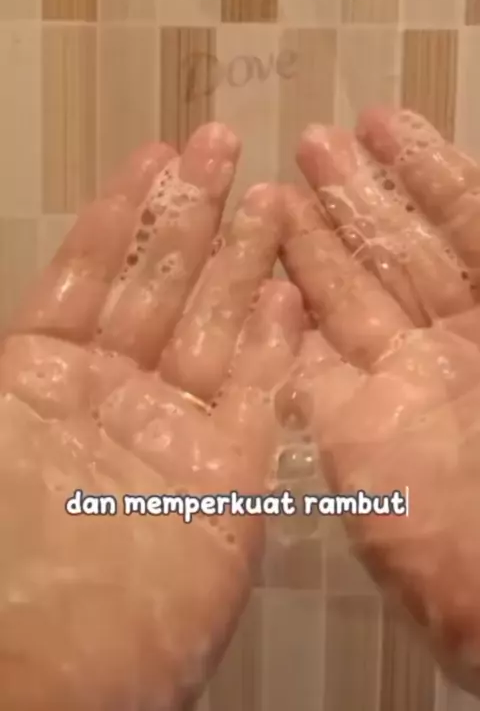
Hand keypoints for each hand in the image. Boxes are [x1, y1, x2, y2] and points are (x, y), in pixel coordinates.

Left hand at [0, 124, 301, 709]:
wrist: (54, 679)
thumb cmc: (2, 550)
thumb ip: (19, 354)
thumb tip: (38, 312)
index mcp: (44, 378)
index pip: (91, 273)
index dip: (122, 212)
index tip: (154, 155)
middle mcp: (113, 394)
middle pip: (159, 287)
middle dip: (188, 214)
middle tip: (222, 143)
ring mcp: (174, 433)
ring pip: (214, 328)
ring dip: (238, 261)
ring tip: (264, 195)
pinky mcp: (229, 481)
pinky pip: (259, 400)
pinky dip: (274, 346)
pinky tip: (284, 289)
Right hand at [281, 108, 479, 696]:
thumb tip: (478, 199)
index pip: (463, 223)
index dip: (424, 170)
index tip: (384, 122)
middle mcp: (453, 344)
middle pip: (397, 254)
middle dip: (358, 194)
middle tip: (315, 140)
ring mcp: (399, 388)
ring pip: (346, 302)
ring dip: (315, 244)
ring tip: (282, 183)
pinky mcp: (351, 436)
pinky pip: (306, 372)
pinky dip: (280, 329)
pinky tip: (255, 280)